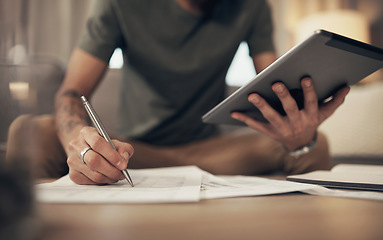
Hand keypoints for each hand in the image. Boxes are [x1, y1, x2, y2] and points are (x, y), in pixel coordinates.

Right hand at [67, 126, 133, 184]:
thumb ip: (124, 149)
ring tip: (117, 176)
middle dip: (111, 170)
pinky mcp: (72, 173)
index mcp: (86, 133)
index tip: (123, 164)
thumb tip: (124, 160)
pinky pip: (90, 182)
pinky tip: (107, 177)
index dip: (112, 155)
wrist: (86, 148)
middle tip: (122, 174)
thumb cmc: (103, 145)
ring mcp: (72, 160)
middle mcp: (76, 145)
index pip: (98, 143)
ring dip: (109, 178)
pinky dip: (102, 182)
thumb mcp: (115, 142)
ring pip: (93, 174)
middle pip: (93, 160)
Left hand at [231, 77, 349, 150]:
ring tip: (252, 95)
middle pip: (290, 109)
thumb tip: (346, 87)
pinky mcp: (269, 132)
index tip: (305, 77)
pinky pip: (256, 126)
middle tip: (276, 83)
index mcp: (311, 116)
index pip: (312, 102)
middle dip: (283, 96)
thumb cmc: (311, 122)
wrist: (300, 144)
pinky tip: (234, 111)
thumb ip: (335, 100)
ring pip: (271, 117)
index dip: (309, 91)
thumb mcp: (325, 113)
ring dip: (261, 106)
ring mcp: (282, 128)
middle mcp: (297, 123)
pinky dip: (244, 119)